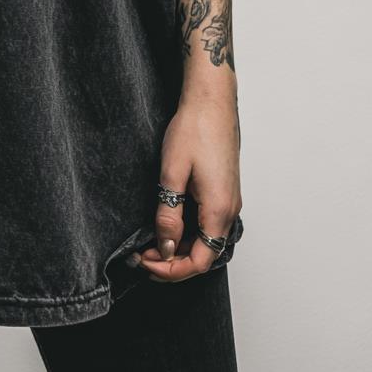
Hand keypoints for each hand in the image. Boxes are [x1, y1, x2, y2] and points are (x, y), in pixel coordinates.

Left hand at [136, 91, 241, 282]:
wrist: (211, 101)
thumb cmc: (194, 129)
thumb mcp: (172, 173)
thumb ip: (169, 214)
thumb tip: (166, 247)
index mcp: (219, 210)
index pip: (199, 261)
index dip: (171, 270)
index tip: (145, 262)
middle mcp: (230, 210)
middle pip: (204, 255)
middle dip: (172, 262)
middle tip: (141, 255)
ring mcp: (229, 200)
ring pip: (206, 240)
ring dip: (180, 247)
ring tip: (150, 242)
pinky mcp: (224, 191)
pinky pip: (208, 224)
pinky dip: (188, 232)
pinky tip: (168, 224)